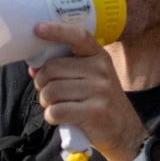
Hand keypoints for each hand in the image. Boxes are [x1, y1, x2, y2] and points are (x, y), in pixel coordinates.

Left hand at [29, 20, 147, 160]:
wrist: (124, 131)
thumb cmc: (100, 103)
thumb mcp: (91, 80)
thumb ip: (65, 70)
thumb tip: (35, 68)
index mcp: (99, 58)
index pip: (78, 37)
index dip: (56, 31)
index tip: (37, 29)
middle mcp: (101, 71)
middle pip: (52, 69)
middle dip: (42, 83)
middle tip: (49, 93)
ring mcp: (99, 91)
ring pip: (51, 91)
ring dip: (46, 102)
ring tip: (56, 106)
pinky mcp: (95, 112)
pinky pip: (56, 111)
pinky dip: (51, 116)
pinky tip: (60, 118)